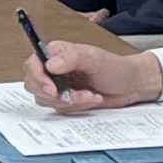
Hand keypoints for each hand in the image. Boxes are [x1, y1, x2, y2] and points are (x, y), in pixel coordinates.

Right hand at [24, 40, 162, 111]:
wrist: (130, 85)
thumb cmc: (114, 67)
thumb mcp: (94, 59)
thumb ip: (71, 59)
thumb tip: (50, 65)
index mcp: (55, 53)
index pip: (32, 64)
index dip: (38, 78)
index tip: (52, 90)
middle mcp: (52, 69)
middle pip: (33, 85)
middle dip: (55, 94)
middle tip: (74, 96)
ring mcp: (57, 85)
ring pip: (46, 100)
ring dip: (70, 101)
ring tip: (90, 95)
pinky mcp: (64, 100)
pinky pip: (59, 108)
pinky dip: (77, 106)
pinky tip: (92, 98)